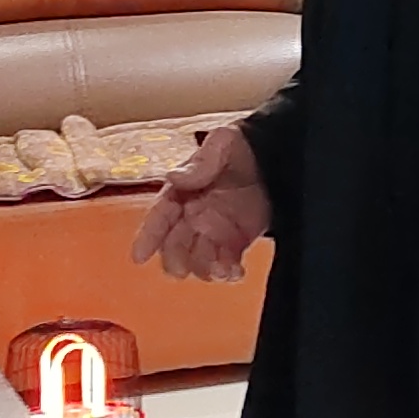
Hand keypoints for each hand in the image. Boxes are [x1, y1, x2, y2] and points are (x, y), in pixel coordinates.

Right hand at [133, 123, 272, 281]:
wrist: (279, 156)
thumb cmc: (243, 146)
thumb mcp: (222, 144)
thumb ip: (200, 163)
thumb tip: (173, 176)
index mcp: (183, 191)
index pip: (160, 215)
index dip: (148, 236)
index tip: (139, 256)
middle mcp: (193, 215)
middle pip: (175, 246)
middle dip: (175, 260)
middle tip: (182, 269)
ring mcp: (214, 231)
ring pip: (198, 260)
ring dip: (205, 270)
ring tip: (221, 269)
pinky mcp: (237, 242)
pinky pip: (226, 264)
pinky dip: (227, 273)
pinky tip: (236, 272)